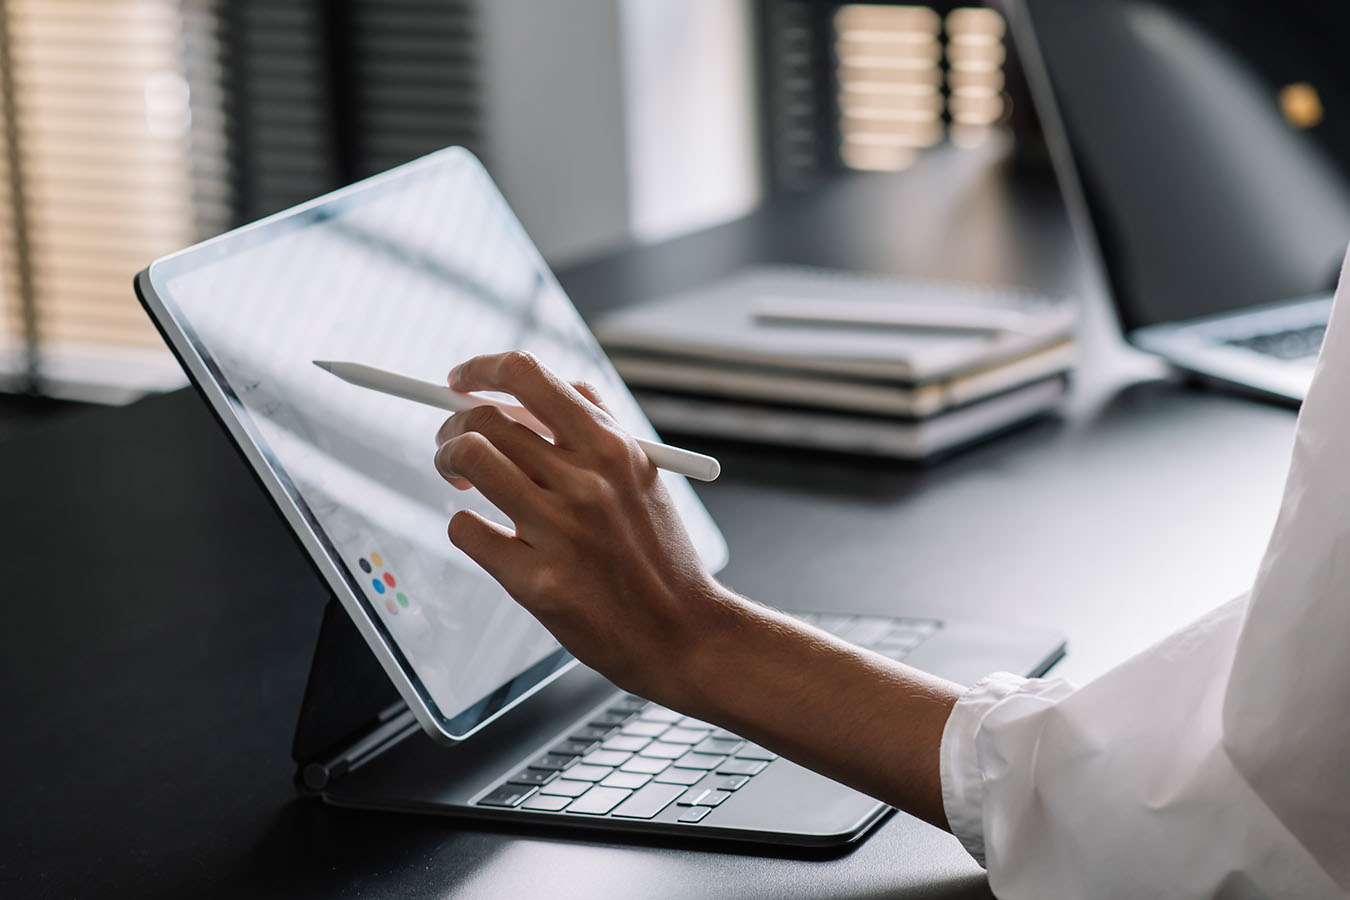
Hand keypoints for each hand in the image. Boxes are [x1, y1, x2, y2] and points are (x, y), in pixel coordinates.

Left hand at [433, 350, 746, 704]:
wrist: (684, 633)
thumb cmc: (659, 556)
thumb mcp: (644, 475)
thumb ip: (597, 427)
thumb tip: (538, 390)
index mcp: (612, 448)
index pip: (526, 376)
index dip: (481, 370)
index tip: (461, 380)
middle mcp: (585, 482)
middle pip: (485, 418)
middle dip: (454, 424)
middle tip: (454, 442)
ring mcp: (559, 532)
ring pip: (468, 459)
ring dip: (449, 461)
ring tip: (458, 478)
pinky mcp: (536, 582)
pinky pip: (466, 529)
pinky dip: (465, 525)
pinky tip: (486, 534)